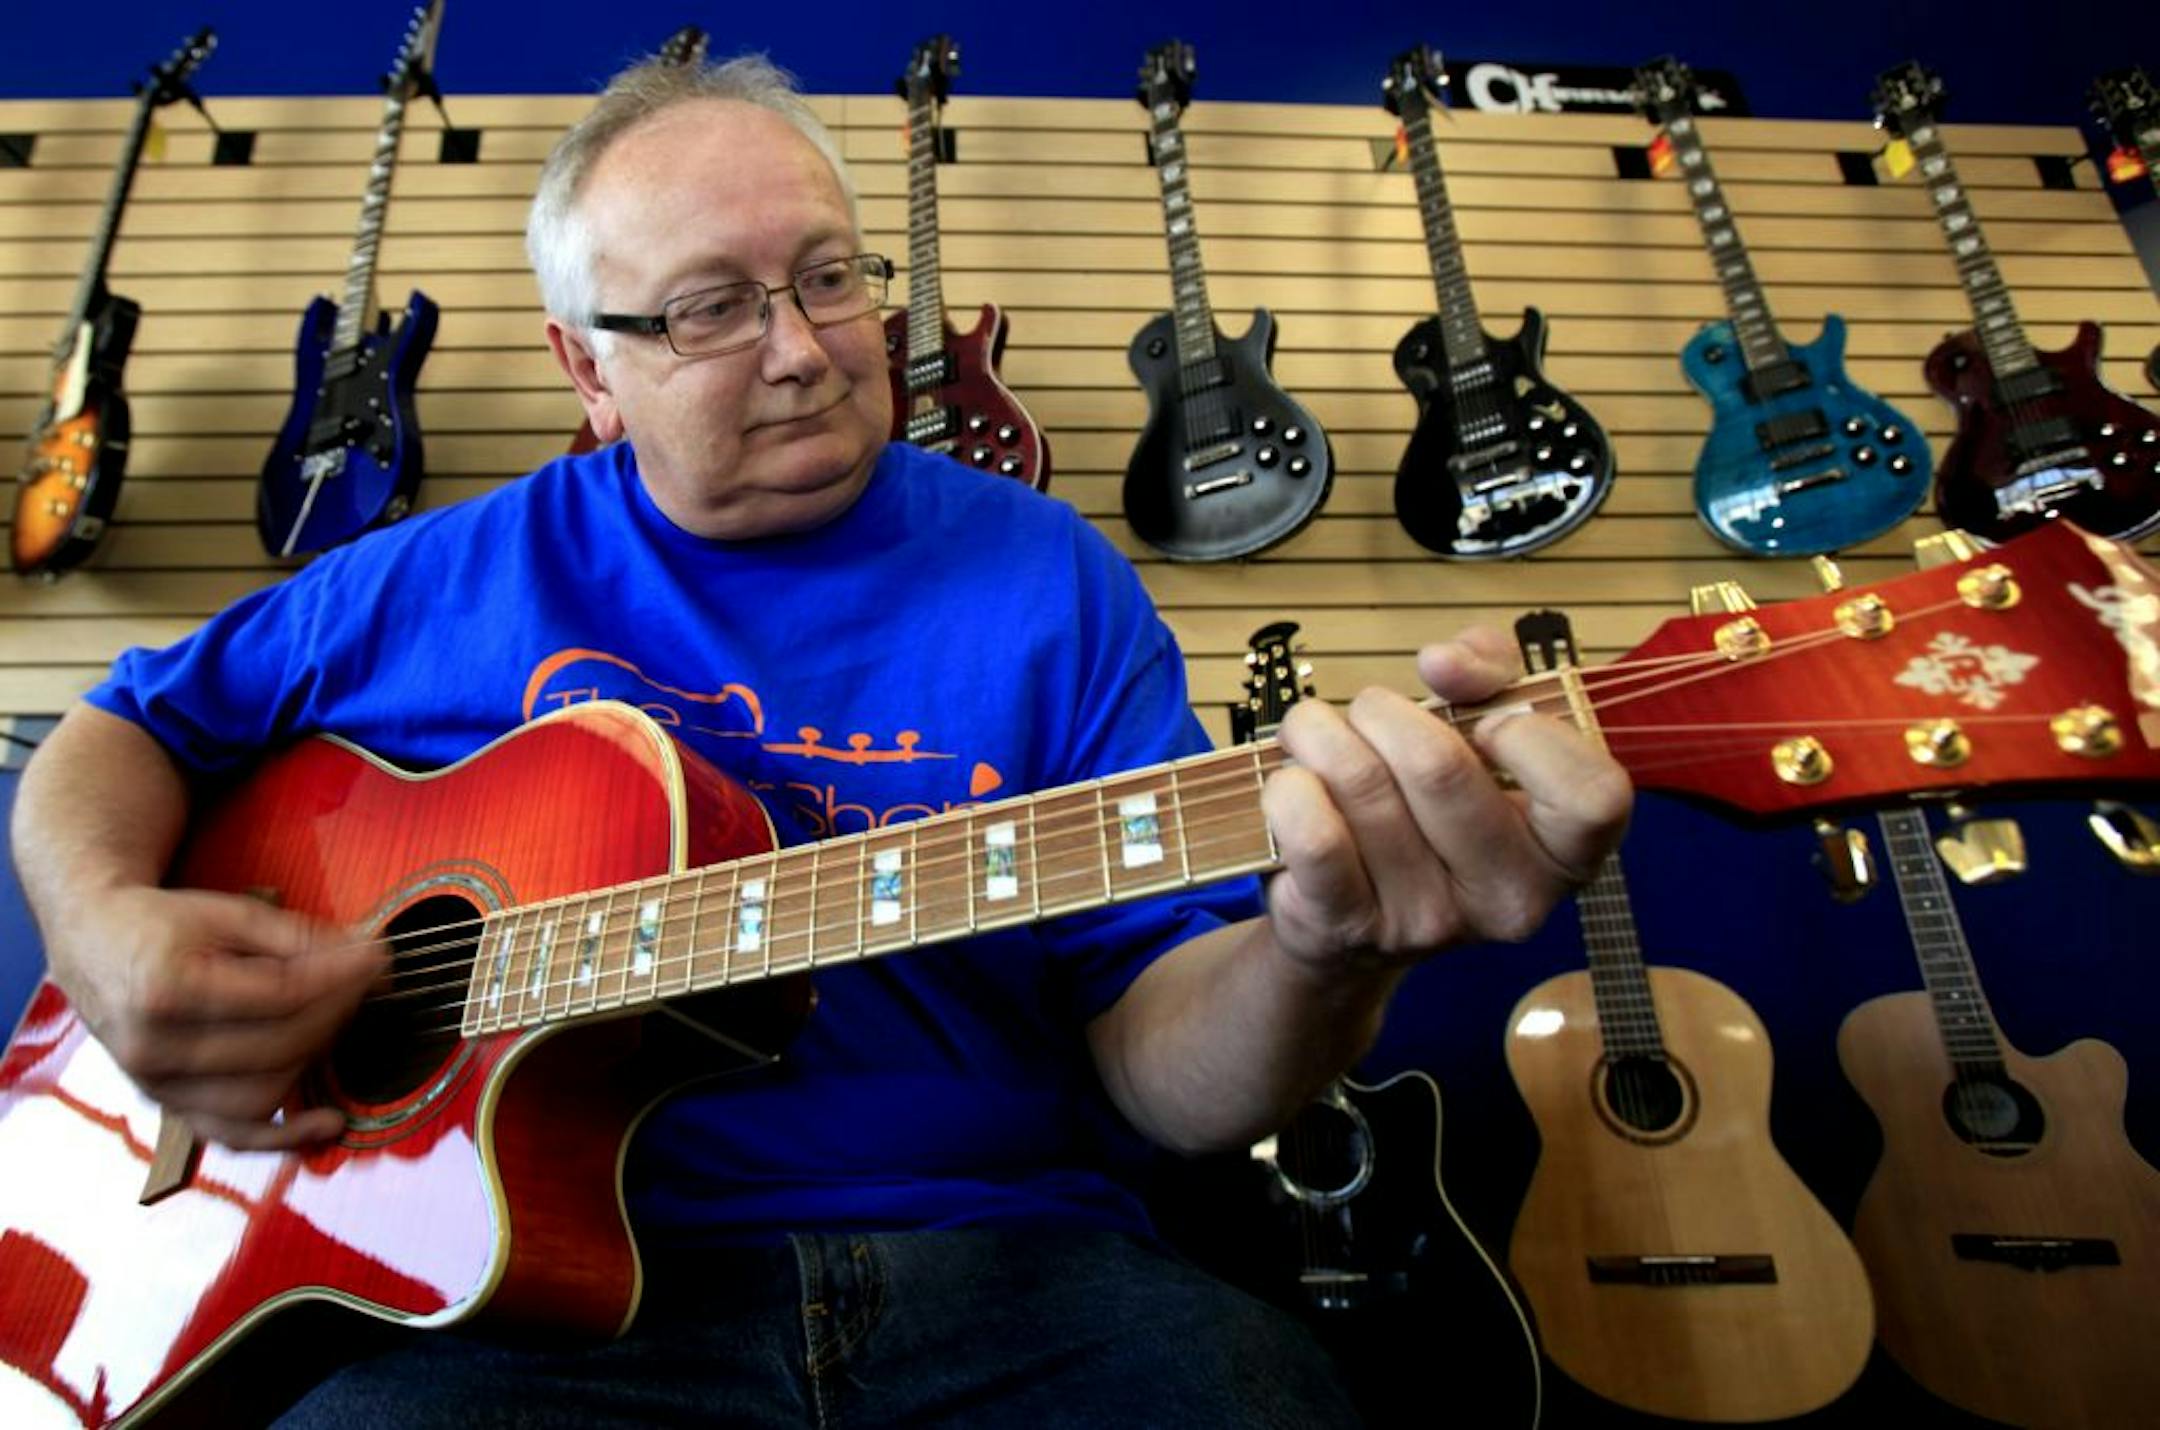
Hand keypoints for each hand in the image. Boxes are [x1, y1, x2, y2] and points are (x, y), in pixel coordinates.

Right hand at [49, 885, 388, 1149]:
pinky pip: (230, 1135)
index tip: (378, 957)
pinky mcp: (166, 1105)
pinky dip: (283, 1137)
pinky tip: (328, 1123)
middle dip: (336, 1012)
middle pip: (278, 1045)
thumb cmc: (160, 925)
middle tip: (365, 981)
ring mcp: (158, 1084)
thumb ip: (296, 935)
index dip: (341, 977)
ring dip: (315, 1059)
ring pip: (261, 1094)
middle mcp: (155, 1047)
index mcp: (166, 989)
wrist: (93, 944)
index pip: (281, 994)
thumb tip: (367, 954)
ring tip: (338, 1018)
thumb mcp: (226, 912)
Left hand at [1260, 627, 1630, 977]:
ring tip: (1316, 737)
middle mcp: (1509, 900)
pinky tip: (1294, 782)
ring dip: (1322, 733)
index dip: (1532, 736)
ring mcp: (1429, 922)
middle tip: (1370, 713)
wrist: (1344, 914)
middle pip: (1441, 765)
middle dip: (1386, 711)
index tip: (1486, 722)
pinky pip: (1314, 834)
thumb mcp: (1480, 731)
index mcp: (1562, 854)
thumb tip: (1447, 662)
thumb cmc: (1423, 806)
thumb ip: (1490, 673)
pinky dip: (1291, 785)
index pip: (1593, 795)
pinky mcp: (1350, 928)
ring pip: (1362, 781)